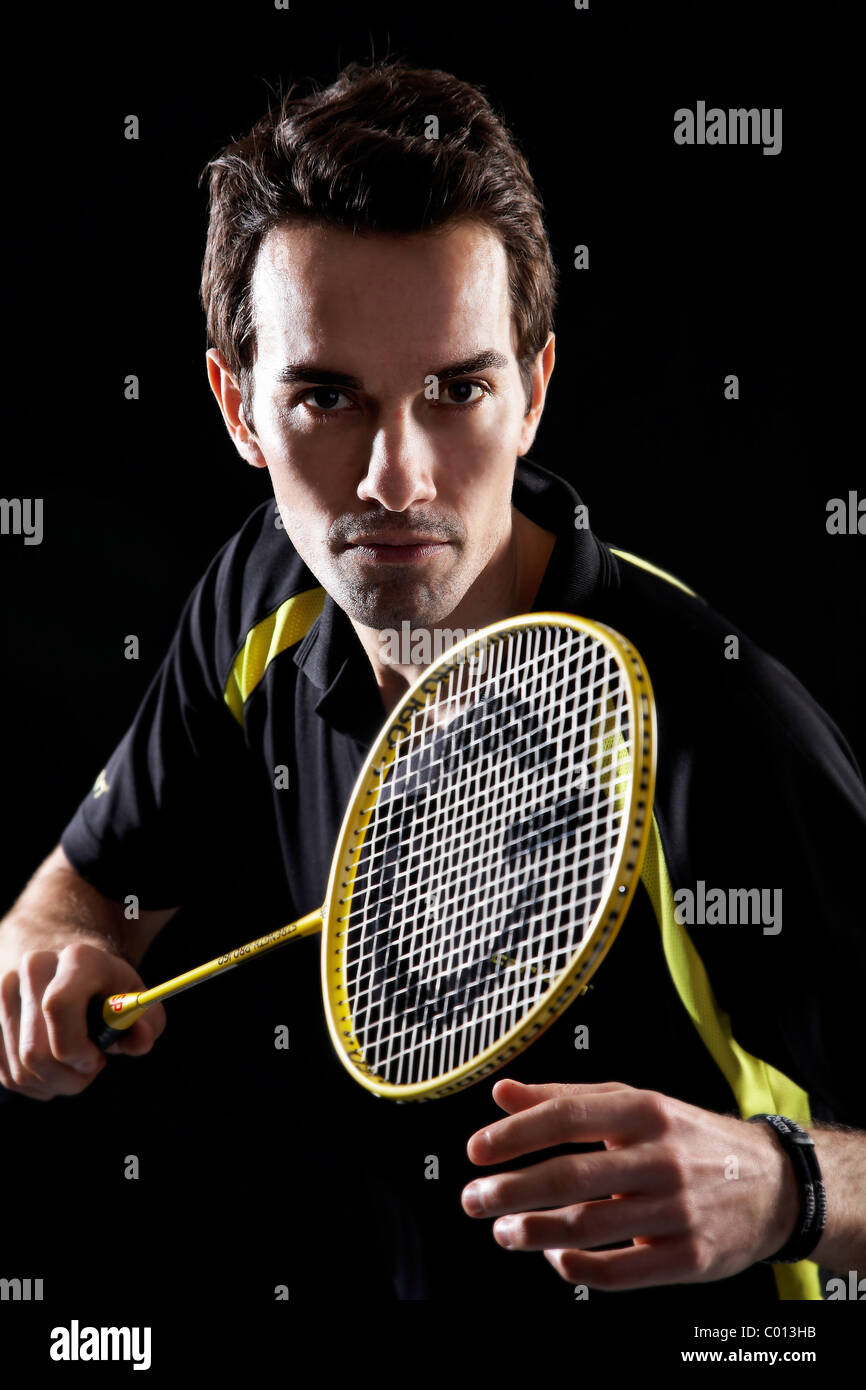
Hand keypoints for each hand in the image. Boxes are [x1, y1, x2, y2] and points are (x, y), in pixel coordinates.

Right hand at [0, 940, 165, 1099]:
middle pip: (35, 1052)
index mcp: (76, 959)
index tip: (97, 1059)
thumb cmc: (107, 988)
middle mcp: (33, 968)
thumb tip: (140, 1040)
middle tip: (92, 1067)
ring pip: (20, 1070)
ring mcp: (3, 992)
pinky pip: (7, 1074)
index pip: (58, 1005)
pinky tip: (54, 1066)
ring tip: (76, 1065)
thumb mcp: (136, 998)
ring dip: (53, 1083)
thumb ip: (148, 1021)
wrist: (66, 963)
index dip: (76, 1047)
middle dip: (69, 1076)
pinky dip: (35, 1083)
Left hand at [461, 1079, 798, 1289]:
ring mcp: (679, 1209)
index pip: (568, 1116)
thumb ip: (565, 1098)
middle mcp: (663, 1156)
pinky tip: (554, 1257)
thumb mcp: (635, 1105)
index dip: (516, 1134)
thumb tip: (502, 1092)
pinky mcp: (690, 1256)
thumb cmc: (689, 1140)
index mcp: (646, 1109)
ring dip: (535, 1232)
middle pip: (572, 1175)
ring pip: (590, 1225)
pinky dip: (577, 1267)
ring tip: (503, 1232)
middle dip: (513, 1190)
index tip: (477, 1151)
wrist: (775, 1185)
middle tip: (473, 1199)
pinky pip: (621, 1270)